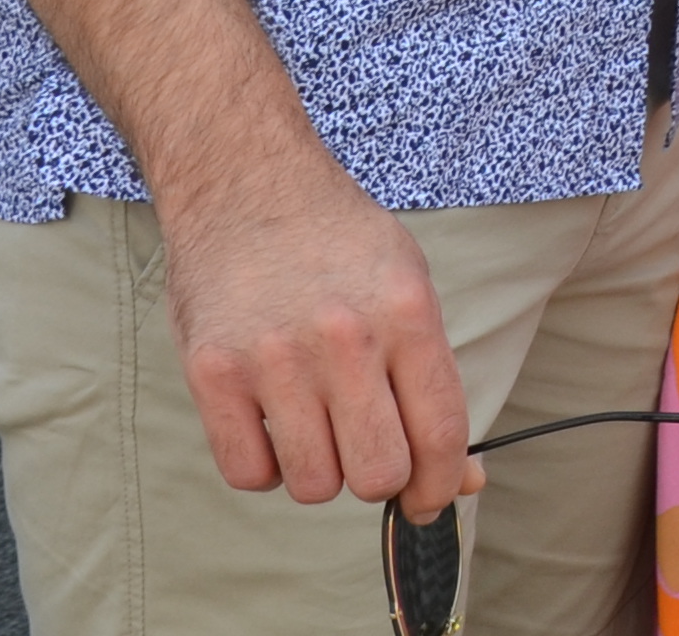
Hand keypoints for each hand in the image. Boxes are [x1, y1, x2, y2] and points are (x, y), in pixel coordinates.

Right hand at [156, 147, 480, 515]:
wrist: (245, 181)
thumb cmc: (336, 242)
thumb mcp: (407, 286)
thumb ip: (433, 381)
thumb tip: (464, 478)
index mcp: (407, 311)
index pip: (441, 433)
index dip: (440, 484)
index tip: (428, 499)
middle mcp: (346, 336)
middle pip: (378, 472)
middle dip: (378, 474)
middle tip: (362, 443)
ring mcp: (275, 356)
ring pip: (315, 485)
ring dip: (318, 469)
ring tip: (312, 418)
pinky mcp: (213, 372)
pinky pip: (249, 474)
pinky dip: (264, 465)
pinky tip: (269, 420)